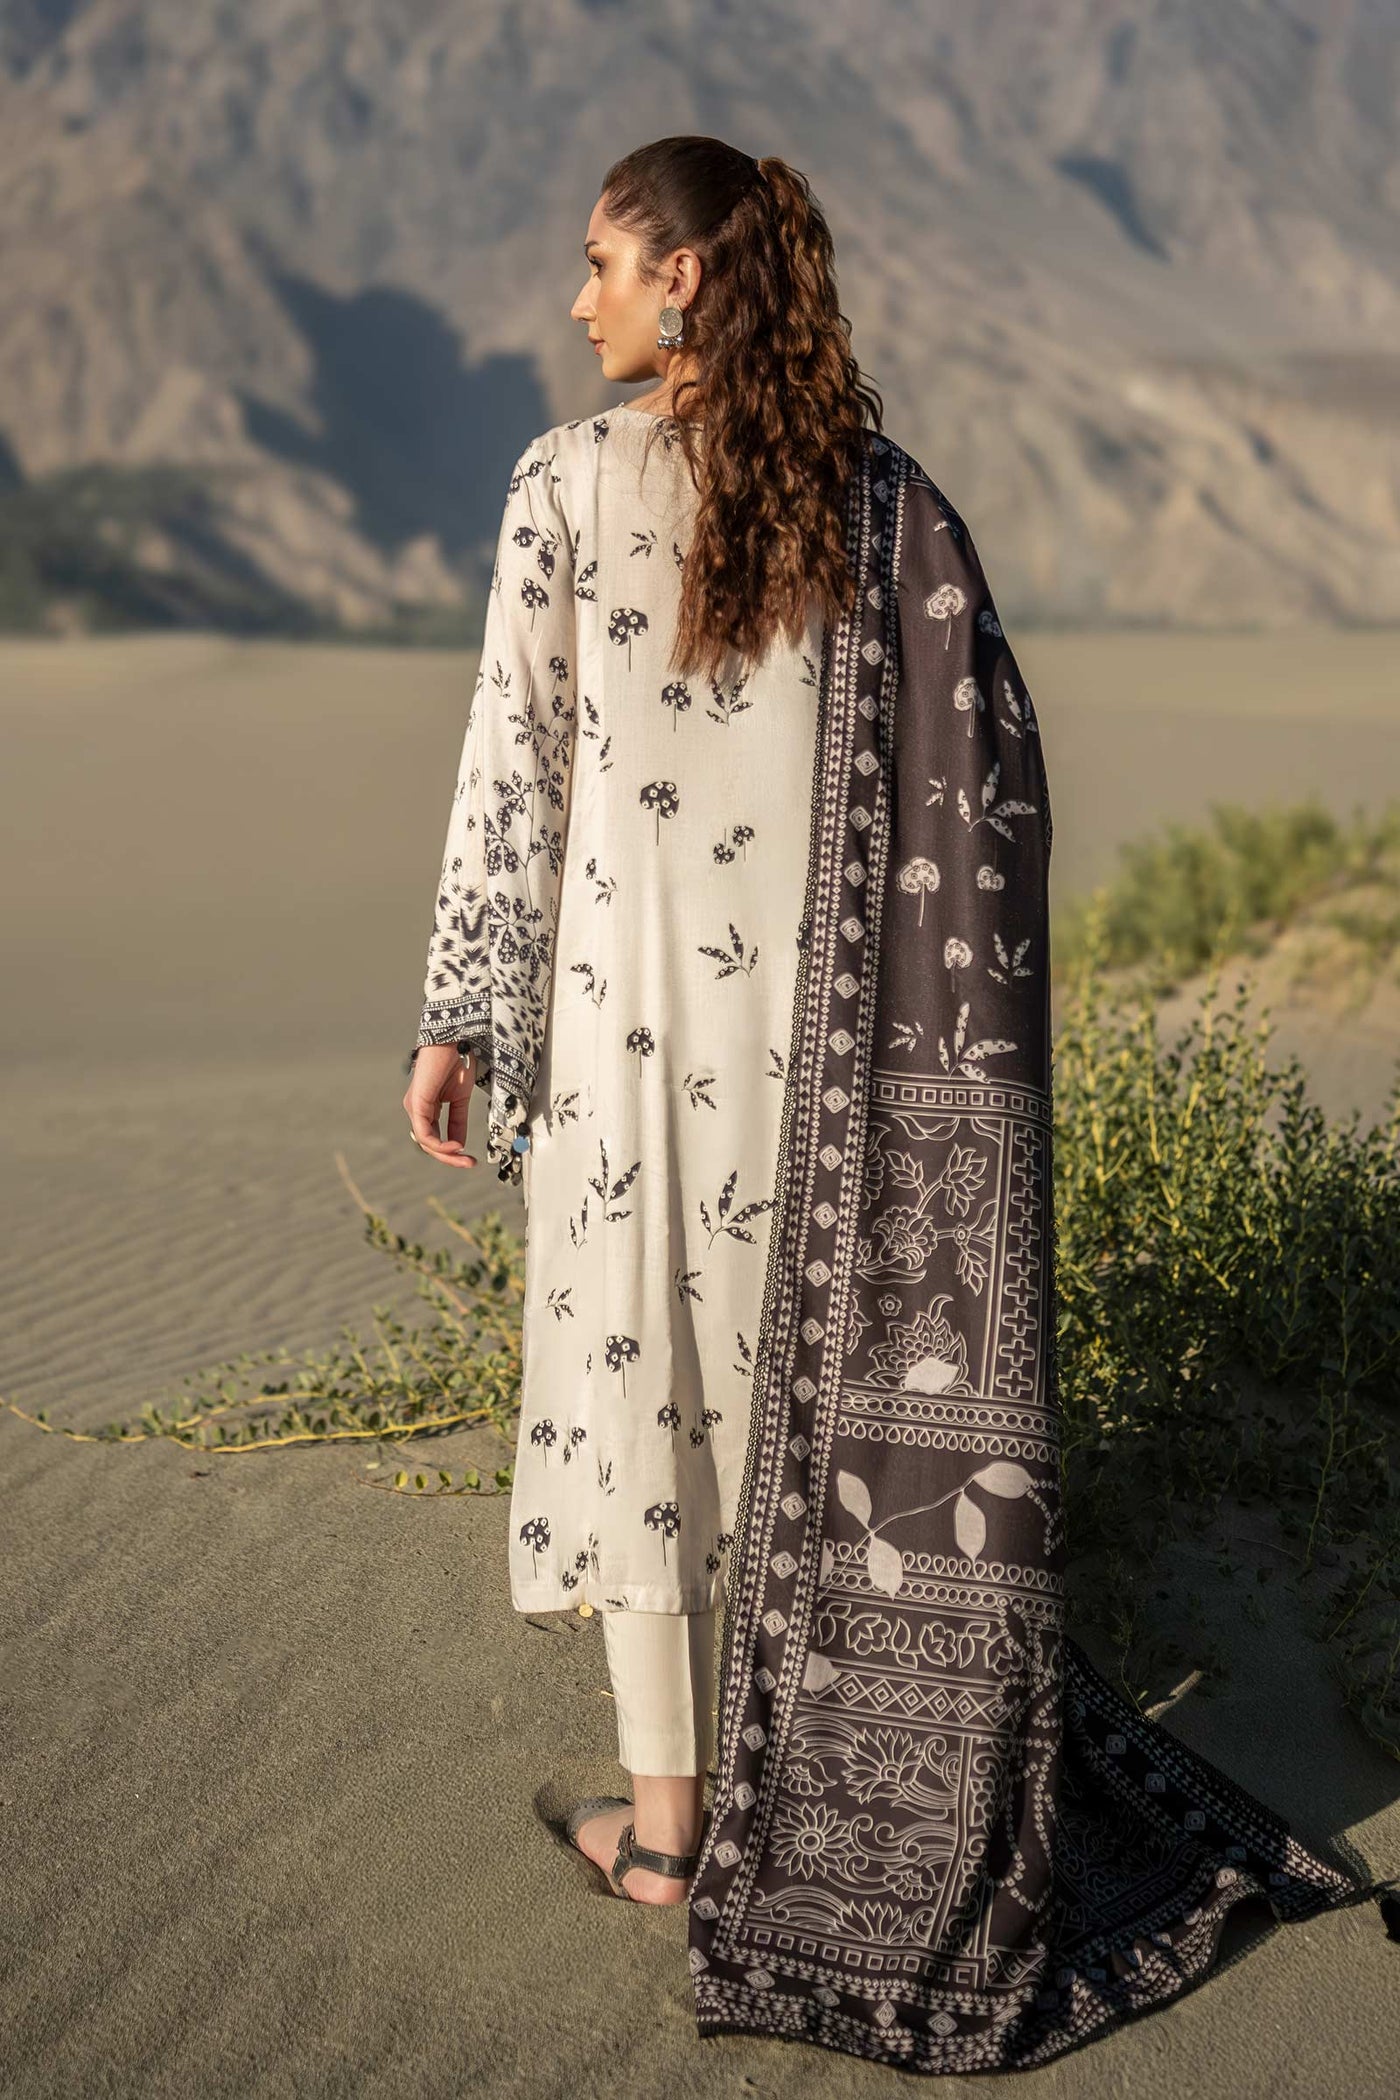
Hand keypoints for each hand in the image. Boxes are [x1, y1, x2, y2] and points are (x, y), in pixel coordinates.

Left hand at [404, 1044, 477, 1167]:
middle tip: (469, 1164)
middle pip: (429, 1144)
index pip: (435, 1138)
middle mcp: (417, 1109)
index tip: (471, 1160)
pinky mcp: (416, 1103)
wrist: (454, 1039)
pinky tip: (455, 1146)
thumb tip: (459, 1144)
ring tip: (464, 1158)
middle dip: (450, 1158)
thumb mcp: (460, 1098)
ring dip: (446, 1154)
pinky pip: (424, 1132)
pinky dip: (439, 1143)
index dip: (452, 1152)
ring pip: (425, 1142)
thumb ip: (458, 1121)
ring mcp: (414, 1107)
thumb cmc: (457, 1060)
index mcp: (428, 1107)